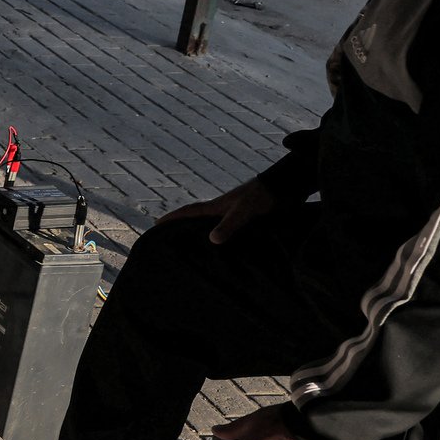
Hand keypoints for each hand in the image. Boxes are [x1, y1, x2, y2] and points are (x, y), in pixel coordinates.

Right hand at [159, 177, 274, 244]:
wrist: (283, 188)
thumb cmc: (260, 196)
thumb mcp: (243, 210)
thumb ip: (229, 224)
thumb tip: (212, 240)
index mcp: (215, 207)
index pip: (188, 212)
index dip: (172, 218)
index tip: (156, 224)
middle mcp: (221, 212)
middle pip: (196, 220)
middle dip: (182, 228)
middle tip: (169, 240)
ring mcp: (233, 216)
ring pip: (212, 227)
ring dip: (202, 235)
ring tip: (193, 249)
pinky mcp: (245, 222)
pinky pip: (227, 232)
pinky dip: (221, 239)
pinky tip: (224, 250)